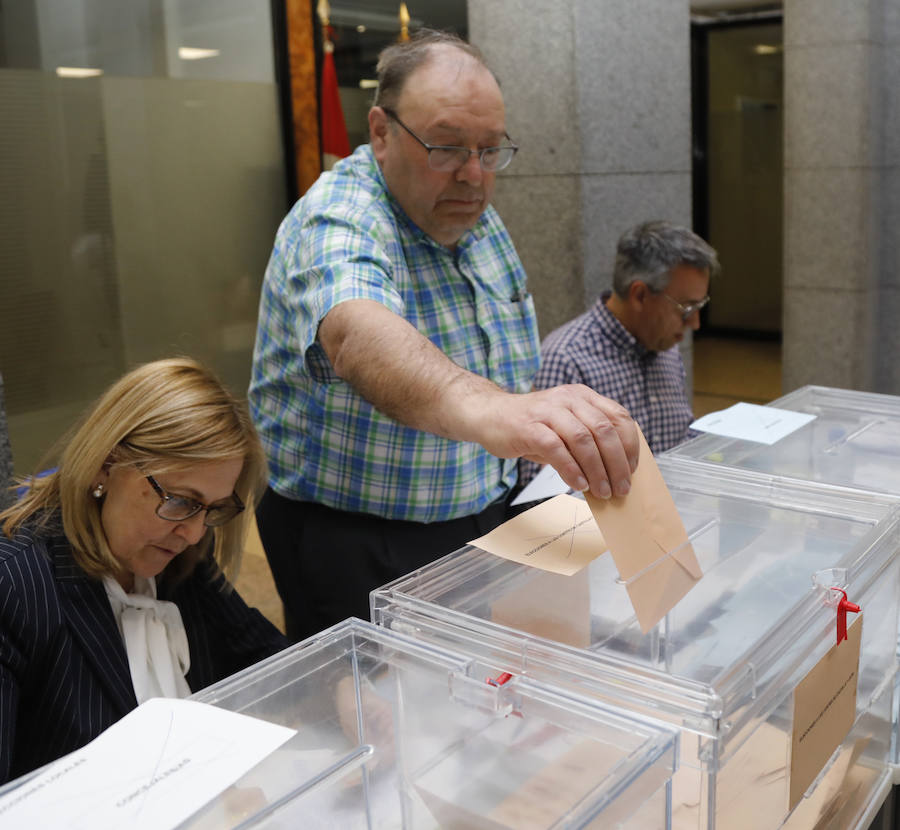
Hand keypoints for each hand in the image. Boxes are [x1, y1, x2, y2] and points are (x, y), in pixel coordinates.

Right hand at [471, 384, 638, 498]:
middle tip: (621, 488)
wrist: (489, 415)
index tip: (632, 469)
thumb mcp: (564, 424)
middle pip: (604, 430)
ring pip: (583, 440)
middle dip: (617, 463)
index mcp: (582, 396)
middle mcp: (567, 399)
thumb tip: (614, 470)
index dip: (629, 445)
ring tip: (602, 491)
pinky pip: (556, 449)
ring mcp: (547, 411)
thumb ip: (588, 439)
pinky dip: (571, 469)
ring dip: (597, 470)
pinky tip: (578, 484)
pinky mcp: (528, 427)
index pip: (618, 416)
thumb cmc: (530, 425)